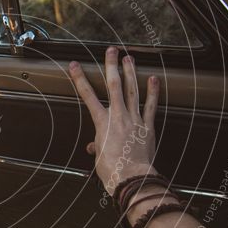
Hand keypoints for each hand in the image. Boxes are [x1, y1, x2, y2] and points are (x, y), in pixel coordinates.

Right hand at [68, 46, 159, 194]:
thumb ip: (97, 146)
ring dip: (130, 72)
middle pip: (113, 85)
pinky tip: (153, 78)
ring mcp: (134, 119)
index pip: (87, 96)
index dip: (79, 79)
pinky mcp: (147, 126)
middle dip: (111, 65)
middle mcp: (118, 116)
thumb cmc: (112, 170)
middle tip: (111, 50)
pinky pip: (150, 105)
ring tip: (129, 57)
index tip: (74, 66)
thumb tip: (94, 146)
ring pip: (132, 90)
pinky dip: (153, 92)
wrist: (131, 178)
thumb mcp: (99, 157)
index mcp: (101, 123)